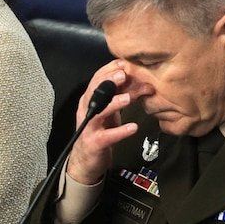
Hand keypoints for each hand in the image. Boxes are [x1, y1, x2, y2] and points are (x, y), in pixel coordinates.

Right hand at [64, 63, 142, 184]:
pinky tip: (133, 127)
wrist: (86, 160)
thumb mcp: (109, 111)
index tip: (125, 63)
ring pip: (98, 112)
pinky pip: (107, 136)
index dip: (109, 70)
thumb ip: (120, 95)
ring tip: (128, 99)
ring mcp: (89, 127)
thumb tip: (138, 79)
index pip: (97, 80)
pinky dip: (120, 131)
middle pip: (95, 92)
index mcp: (89, 100)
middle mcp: (86, 110)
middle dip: (109, 81)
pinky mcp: (95, 143)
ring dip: (113, 104)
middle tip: (124, 75)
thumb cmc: (100, 131)